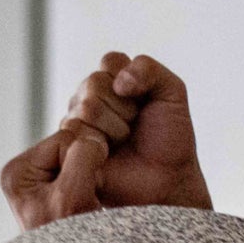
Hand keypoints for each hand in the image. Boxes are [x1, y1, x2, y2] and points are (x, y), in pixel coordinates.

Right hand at [0, 52, 212, 229]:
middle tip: (134, 128)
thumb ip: (148, 68)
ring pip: (87, 107)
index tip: (144, 104)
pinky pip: (75, 132)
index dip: (132, 83)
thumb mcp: (172, 93)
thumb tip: (118, 80)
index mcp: (114, 80)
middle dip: (124, 109)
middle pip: (95, 83)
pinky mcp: (71, 145)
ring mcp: (79, 120)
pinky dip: (100, 144)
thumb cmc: (170, 139)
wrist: (166, 180)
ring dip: (115, 128)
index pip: (111, 62)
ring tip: (124, 142)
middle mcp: (92, 97)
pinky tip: (109, 154)